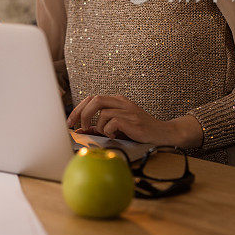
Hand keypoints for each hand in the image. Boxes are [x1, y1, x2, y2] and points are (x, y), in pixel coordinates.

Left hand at [67, 95, 203, 147]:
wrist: (164, 134)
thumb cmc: (139, 131)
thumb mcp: (118, 126)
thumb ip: (101, 126)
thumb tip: (81, 130)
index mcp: (117, 101)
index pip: (92, 98)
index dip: (79, 109)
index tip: (71, 121)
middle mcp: (122, 102)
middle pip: (95, 100)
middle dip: (82, 113)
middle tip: (79, 127)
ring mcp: (128, 110)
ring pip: (103, 111)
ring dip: (98, 125)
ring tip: (104, 134)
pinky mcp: (133, 120)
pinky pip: (112, 122)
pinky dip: (109, 130)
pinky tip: (116, 135)